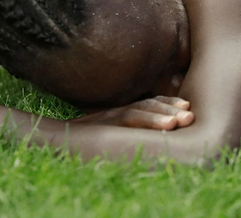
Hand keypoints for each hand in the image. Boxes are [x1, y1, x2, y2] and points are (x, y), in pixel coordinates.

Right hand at [71, 96, 193, 130]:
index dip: (166, 103)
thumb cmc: (77, 138)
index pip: (146, 103)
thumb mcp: (103, 131)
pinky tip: (154, 129)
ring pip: (134, 113)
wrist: (50, 137)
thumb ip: (122, 126)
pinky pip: (119, 123)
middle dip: (169, 108)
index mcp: (118, 113)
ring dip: (157, 117)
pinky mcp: (98, 126)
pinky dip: (138, 125)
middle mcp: (114, 113)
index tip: (186, 106)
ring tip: (176, 122)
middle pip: (145, 105)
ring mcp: (106, 118)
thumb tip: (151, 133)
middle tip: (189, 114)